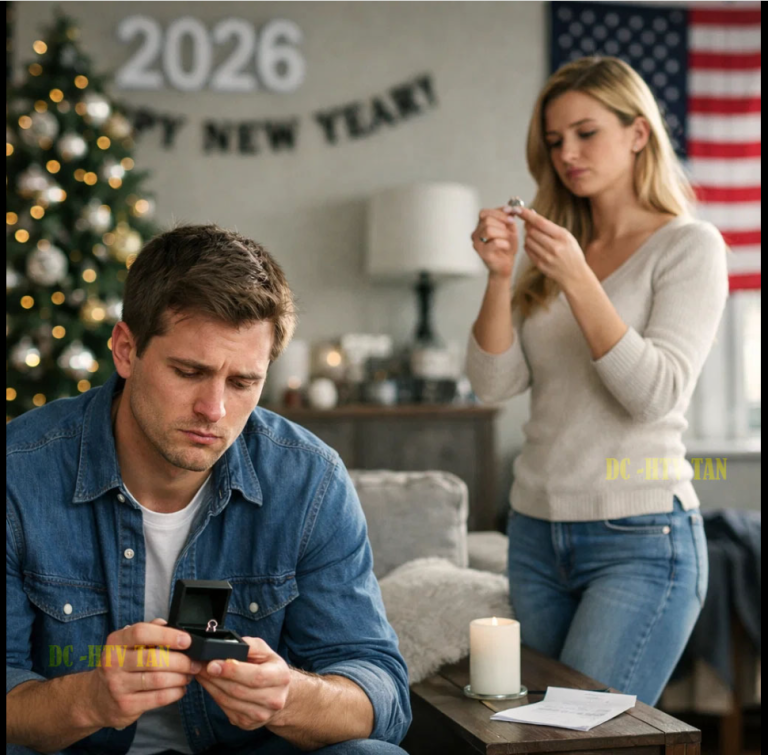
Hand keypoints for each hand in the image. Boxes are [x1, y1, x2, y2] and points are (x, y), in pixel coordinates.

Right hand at [85, 618, 200, 729]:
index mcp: (115, 643)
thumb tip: (167, 623)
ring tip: (189, 674)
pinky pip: (158, 698)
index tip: (186, 640)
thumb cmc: (120, 665)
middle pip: (153, 659)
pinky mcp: (126, 705)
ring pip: (158, 680)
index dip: (166, 635)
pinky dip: (175, 693)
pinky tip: (180, 688)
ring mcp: (118, 686)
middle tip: (195, 662)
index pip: (141, 633)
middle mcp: (113, 663)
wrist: (96, 698)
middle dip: (181, 661)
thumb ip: (147, 631)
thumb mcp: (126, 645)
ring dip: (180, 677)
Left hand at [194, 637, 290, 730]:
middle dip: (216, 678)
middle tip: (199, 666)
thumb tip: (229, 646)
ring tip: (200, 673)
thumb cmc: (270, 668)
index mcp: (281, 677)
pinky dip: (214, 695)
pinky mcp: (247, 723)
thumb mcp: (266, 651)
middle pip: (238, 690)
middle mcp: (273, 699)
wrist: (280, 694)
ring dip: (211, 686)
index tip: (212, 664)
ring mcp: (260, 714)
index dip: (232, 671)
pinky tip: (209, 684)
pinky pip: (225, 709)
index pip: (255, 676)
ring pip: (228, 701)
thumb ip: (251, 646)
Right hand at [471, 206, 520, 279]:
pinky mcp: (482, 254)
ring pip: (489, 230)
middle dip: (502, 222)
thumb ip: (508, 217)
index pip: (484, 213)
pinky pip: (494, 243)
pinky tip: (506, 247)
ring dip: (503, 233)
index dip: (498, 211)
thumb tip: (511, 207)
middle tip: (510, 229)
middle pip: (486, 220)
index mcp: (480, 226)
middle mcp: (476, 234)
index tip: (511, 213)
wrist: (506, 265)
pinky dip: (504, 243)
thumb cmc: (506, 248)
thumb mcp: (509, 229)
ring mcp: (477, 244)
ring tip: (508, 239)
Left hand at [518, 207, 590, 291]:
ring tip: (536, 237)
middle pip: (532, 231)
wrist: (575, 274)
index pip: (541, 222)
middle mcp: (554, 247)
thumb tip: (533, 214)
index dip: (528, 215)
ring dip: (528, 236)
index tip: (518, 209)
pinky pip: (528, 250)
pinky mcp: (540, 265)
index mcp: (562, 237)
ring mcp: (547, 257)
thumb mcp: (567, 236)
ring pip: (528, 240)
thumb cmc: (571, 252)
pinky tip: (535, 245)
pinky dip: (528, 245)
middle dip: (528, 226)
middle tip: (529, 224)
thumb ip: (550, 226)